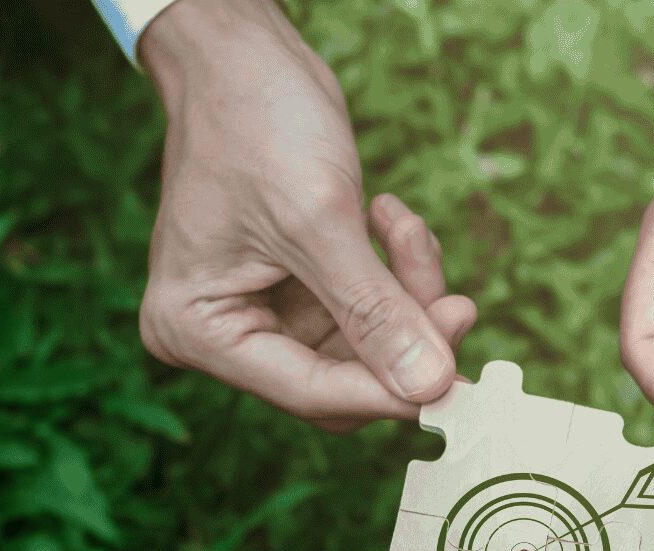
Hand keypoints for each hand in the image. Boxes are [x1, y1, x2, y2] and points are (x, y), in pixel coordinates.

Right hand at [136, 0, 475, 431]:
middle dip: (401, 340)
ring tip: (406, 229)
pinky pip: (360, 309)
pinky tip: (388, 219)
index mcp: (194, 329)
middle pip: (337, 378)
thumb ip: (375, 312)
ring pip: (359, 346)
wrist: (241, 56)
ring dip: (403, 297)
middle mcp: (219, 333)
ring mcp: (256, 312)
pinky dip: (391, 273)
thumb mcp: (318, 220)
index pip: (305, 391)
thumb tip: (432, 387)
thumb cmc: (254, 122)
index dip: (385, 390)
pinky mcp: (291, 289)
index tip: (456, 381)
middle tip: (459, 304)